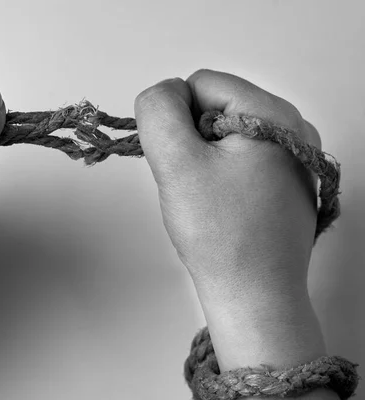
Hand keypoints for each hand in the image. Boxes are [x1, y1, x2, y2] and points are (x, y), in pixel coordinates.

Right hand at [134, 69, 319, 298]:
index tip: (181, 162)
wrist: (254, 297)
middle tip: (194, 184)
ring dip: (203, 160)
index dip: (176, 118)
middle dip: (191, 140)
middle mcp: (295, 128)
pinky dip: (219, 175)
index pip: (202, 83)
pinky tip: (222, 207)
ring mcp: (295, 157)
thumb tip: (163, 93)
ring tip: (208, 198)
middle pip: (216, 107)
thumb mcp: (177, 164)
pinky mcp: (288, 183)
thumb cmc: (217, 233)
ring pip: (224, 135)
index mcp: (275, 114)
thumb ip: (159, 112)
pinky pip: (239, 159)